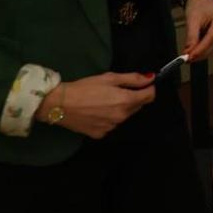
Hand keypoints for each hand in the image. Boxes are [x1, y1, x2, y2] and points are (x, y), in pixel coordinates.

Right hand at [35, 72, 154, 138]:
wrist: (61, 104)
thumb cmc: (85, 87)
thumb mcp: (110, 78)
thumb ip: (133, 79)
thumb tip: (151, 78)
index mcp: (126, 101)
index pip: (149, 96)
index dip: (149, 88)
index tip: (144, 84)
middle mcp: (121, 117)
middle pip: (137, 106)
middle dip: (133, 98)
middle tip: (117, 90)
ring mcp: (111, 127)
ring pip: (124, 116)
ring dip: (121, 108)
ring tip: (104, 101)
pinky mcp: (100, 134)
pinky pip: (111, 125)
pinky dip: (109, 118)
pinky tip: (97, 112)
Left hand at [183, 0, 212, 61]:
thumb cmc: (198, 4)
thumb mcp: (192, 19)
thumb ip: (191, 37)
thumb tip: (188, 53)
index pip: (212, 37)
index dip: (201, 49)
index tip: (190, 57)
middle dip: (201, 53)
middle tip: (188, 59)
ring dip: (203, 53)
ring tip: (190, 55)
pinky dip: (205, 49)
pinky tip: (196, 50)